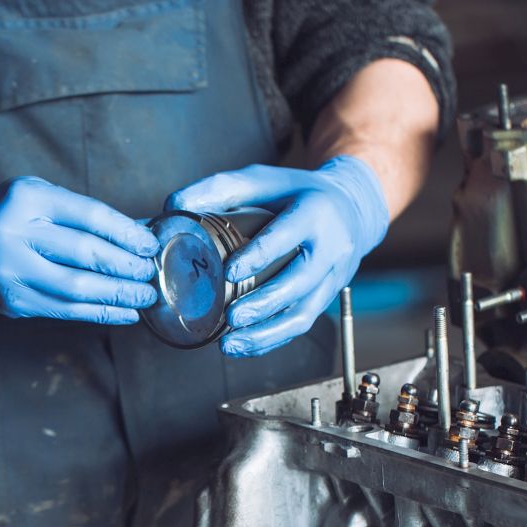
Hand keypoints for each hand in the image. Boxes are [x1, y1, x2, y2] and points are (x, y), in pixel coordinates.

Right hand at [0, 177, 158, 322]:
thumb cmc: (14, 213)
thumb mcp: (44, 198)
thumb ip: (88, 216)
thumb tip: (142, 235)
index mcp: (26, 198)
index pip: (89, 216)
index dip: (126, 234)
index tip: (150, 246)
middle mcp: (12, 233)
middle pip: (84, 254)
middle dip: (126, 267)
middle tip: (150, 274)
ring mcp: (8, 271)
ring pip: (75, 289)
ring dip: (117, 295)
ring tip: (144, 297)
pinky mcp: (10, 301)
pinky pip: (64, 310)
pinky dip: (99, 312)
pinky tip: (123, 312)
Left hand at [166, 156, 388, 355]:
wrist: (353, 208)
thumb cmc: (298, 192)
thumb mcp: (264, 179)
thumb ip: (220, 189)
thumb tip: (174, 205)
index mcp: (316, 213)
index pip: (288, 236)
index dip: (260, 255)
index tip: (230, 271)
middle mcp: (332, 247)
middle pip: (300, 282)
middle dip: (264, 304)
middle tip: (231, 318)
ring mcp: (334, 277)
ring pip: (304, 313)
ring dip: (267, 334)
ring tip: (231, 345)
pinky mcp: (328, 297)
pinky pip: (302, 323)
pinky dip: (272, 339)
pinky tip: (244, 346)